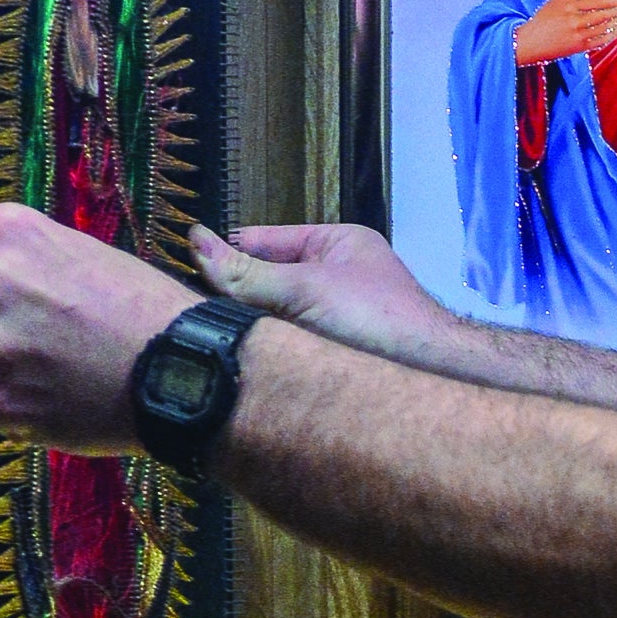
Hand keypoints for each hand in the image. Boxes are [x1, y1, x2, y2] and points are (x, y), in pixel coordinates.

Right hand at [197, 220, 451, 361]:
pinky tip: (249, 365)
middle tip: (194, 316)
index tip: (182, 274)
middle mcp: (336, 276)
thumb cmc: (378, 321)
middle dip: (236, 299)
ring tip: (217, 342)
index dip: (225, 256)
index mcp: (334, 243)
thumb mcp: (304, 290)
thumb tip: (193, 239)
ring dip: (252, 331)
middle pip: (265, 282)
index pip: (262, 240)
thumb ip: (246, 274)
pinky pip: (291, 347)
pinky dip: (272, 354)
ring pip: (275, 318)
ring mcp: (338, 316)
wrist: (434, 377)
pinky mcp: (339, 353)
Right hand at [511, 0, 616, 66]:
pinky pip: (600, 41)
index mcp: (569, 5)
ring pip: (604, 27)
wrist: (532, 41)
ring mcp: (578, 35)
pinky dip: (611, 35)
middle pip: (604, 13)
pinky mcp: (579, 47)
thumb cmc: (543, 19)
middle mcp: (574, 20)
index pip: (598, 0)